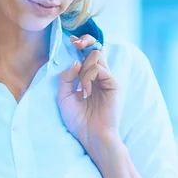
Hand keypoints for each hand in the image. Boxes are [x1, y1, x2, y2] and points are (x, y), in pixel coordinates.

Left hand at [58, 35, 118, 155]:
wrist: (91, 136)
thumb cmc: (79, 121)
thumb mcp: (64, 97)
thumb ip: (66, 78)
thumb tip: (76, 61)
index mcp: (89, 78)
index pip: (89, 53)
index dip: (83, 42)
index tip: (72, 41)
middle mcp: (99, 76)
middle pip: (96, 48)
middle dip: (84, 42)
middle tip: (75, 45)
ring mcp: (107, 80)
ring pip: (96, 56)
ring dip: (83, 69)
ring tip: (81, 88)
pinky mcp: (113, 84)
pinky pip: (99, 69)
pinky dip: (88, 78)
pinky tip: (86, 92)